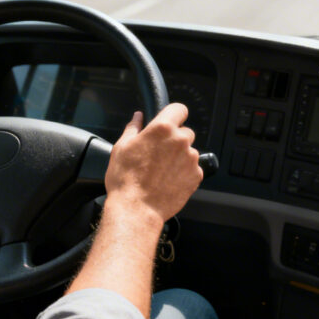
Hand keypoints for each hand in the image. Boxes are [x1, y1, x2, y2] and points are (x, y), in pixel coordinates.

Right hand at [104, 103, 202, 225]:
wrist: (136, 209)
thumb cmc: (126, 180)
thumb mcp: (122, 148)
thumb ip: (133, 128)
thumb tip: (138, 117)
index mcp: (162, 129)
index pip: (179, 109)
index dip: (174, 114)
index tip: (170, 121)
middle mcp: (180, 141)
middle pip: (185, 132)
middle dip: (175, 139)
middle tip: (159, 153)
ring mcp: (191, 159)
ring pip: (189, 151)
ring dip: (180, 157)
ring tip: (162, 171)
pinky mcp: (196, 176)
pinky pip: (193, 168)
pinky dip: (184, 172)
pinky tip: (168, 180)